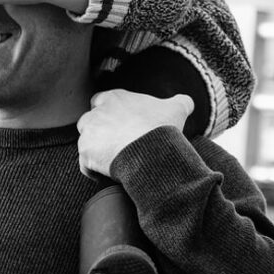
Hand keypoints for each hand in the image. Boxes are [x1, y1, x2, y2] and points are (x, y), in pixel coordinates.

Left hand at [77, 89, 193, 177]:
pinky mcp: (86, 153)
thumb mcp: (176, 109)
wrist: (152, 151)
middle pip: (90, 121)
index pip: (101, 101)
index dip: (109, 113)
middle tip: (116, 143)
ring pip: (86, 141)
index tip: (120, 124)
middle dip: (99, 131)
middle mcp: (96, 112)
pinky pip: (85, 164)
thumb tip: (187, 102)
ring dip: (96, 150)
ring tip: (112, 160)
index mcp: (113, 98)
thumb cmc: (161, 128)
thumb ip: (181, 101)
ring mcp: (89, 133)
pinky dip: (94, 170)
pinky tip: (108, 174)